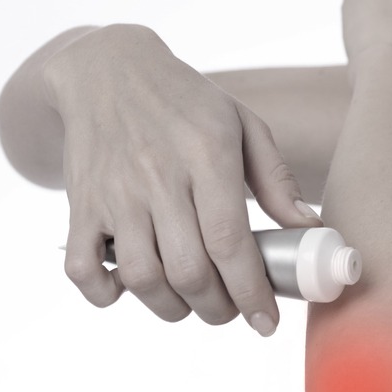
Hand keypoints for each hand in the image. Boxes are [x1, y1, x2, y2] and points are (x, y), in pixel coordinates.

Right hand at [42, 23, 321, 335]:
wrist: (106, 69)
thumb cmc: (187, 103)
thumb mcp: (243, 126)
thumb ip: (277, 181)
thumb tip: (310, 231)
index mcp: (206, 157)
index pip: (230, 242)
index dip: (251, 292)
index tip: (267, 322)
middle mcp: (157, 178)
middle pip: (189, 271)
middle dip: (219, 308)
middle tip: (232, 309)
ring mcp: (113, 194)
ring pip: (142, 278)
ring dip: (173, 308)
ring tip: (192, 303)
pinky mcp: (81, 205)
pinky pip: (83, 269)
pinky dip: (106, 295)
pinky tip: (131, 290)